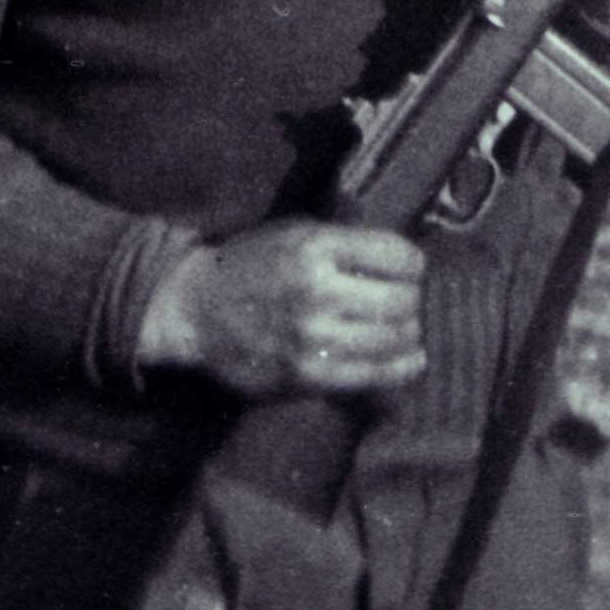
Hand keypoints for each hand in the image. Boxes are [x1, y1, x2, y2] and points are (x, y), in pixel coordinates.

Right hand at [137, 222, 426, 397]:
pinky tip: (412, 360)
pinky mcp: (305, 375)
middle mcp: (318, 290)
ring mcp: (312, 336)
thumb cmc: (249, 266)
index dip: (414, 265)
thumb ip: (345, 243)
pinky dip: (400, 369)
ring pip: (393, 338)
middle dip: (413, 301)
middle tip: (409, 303)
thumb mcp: (294, 234)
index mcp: (316, 247)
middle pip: (402, 300)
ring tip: (408, 331)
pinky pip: (372, 375)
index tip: (412, 271)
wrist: (194, 309)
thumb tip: (405, 258)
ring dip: (409, 335)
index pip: (398, 257)